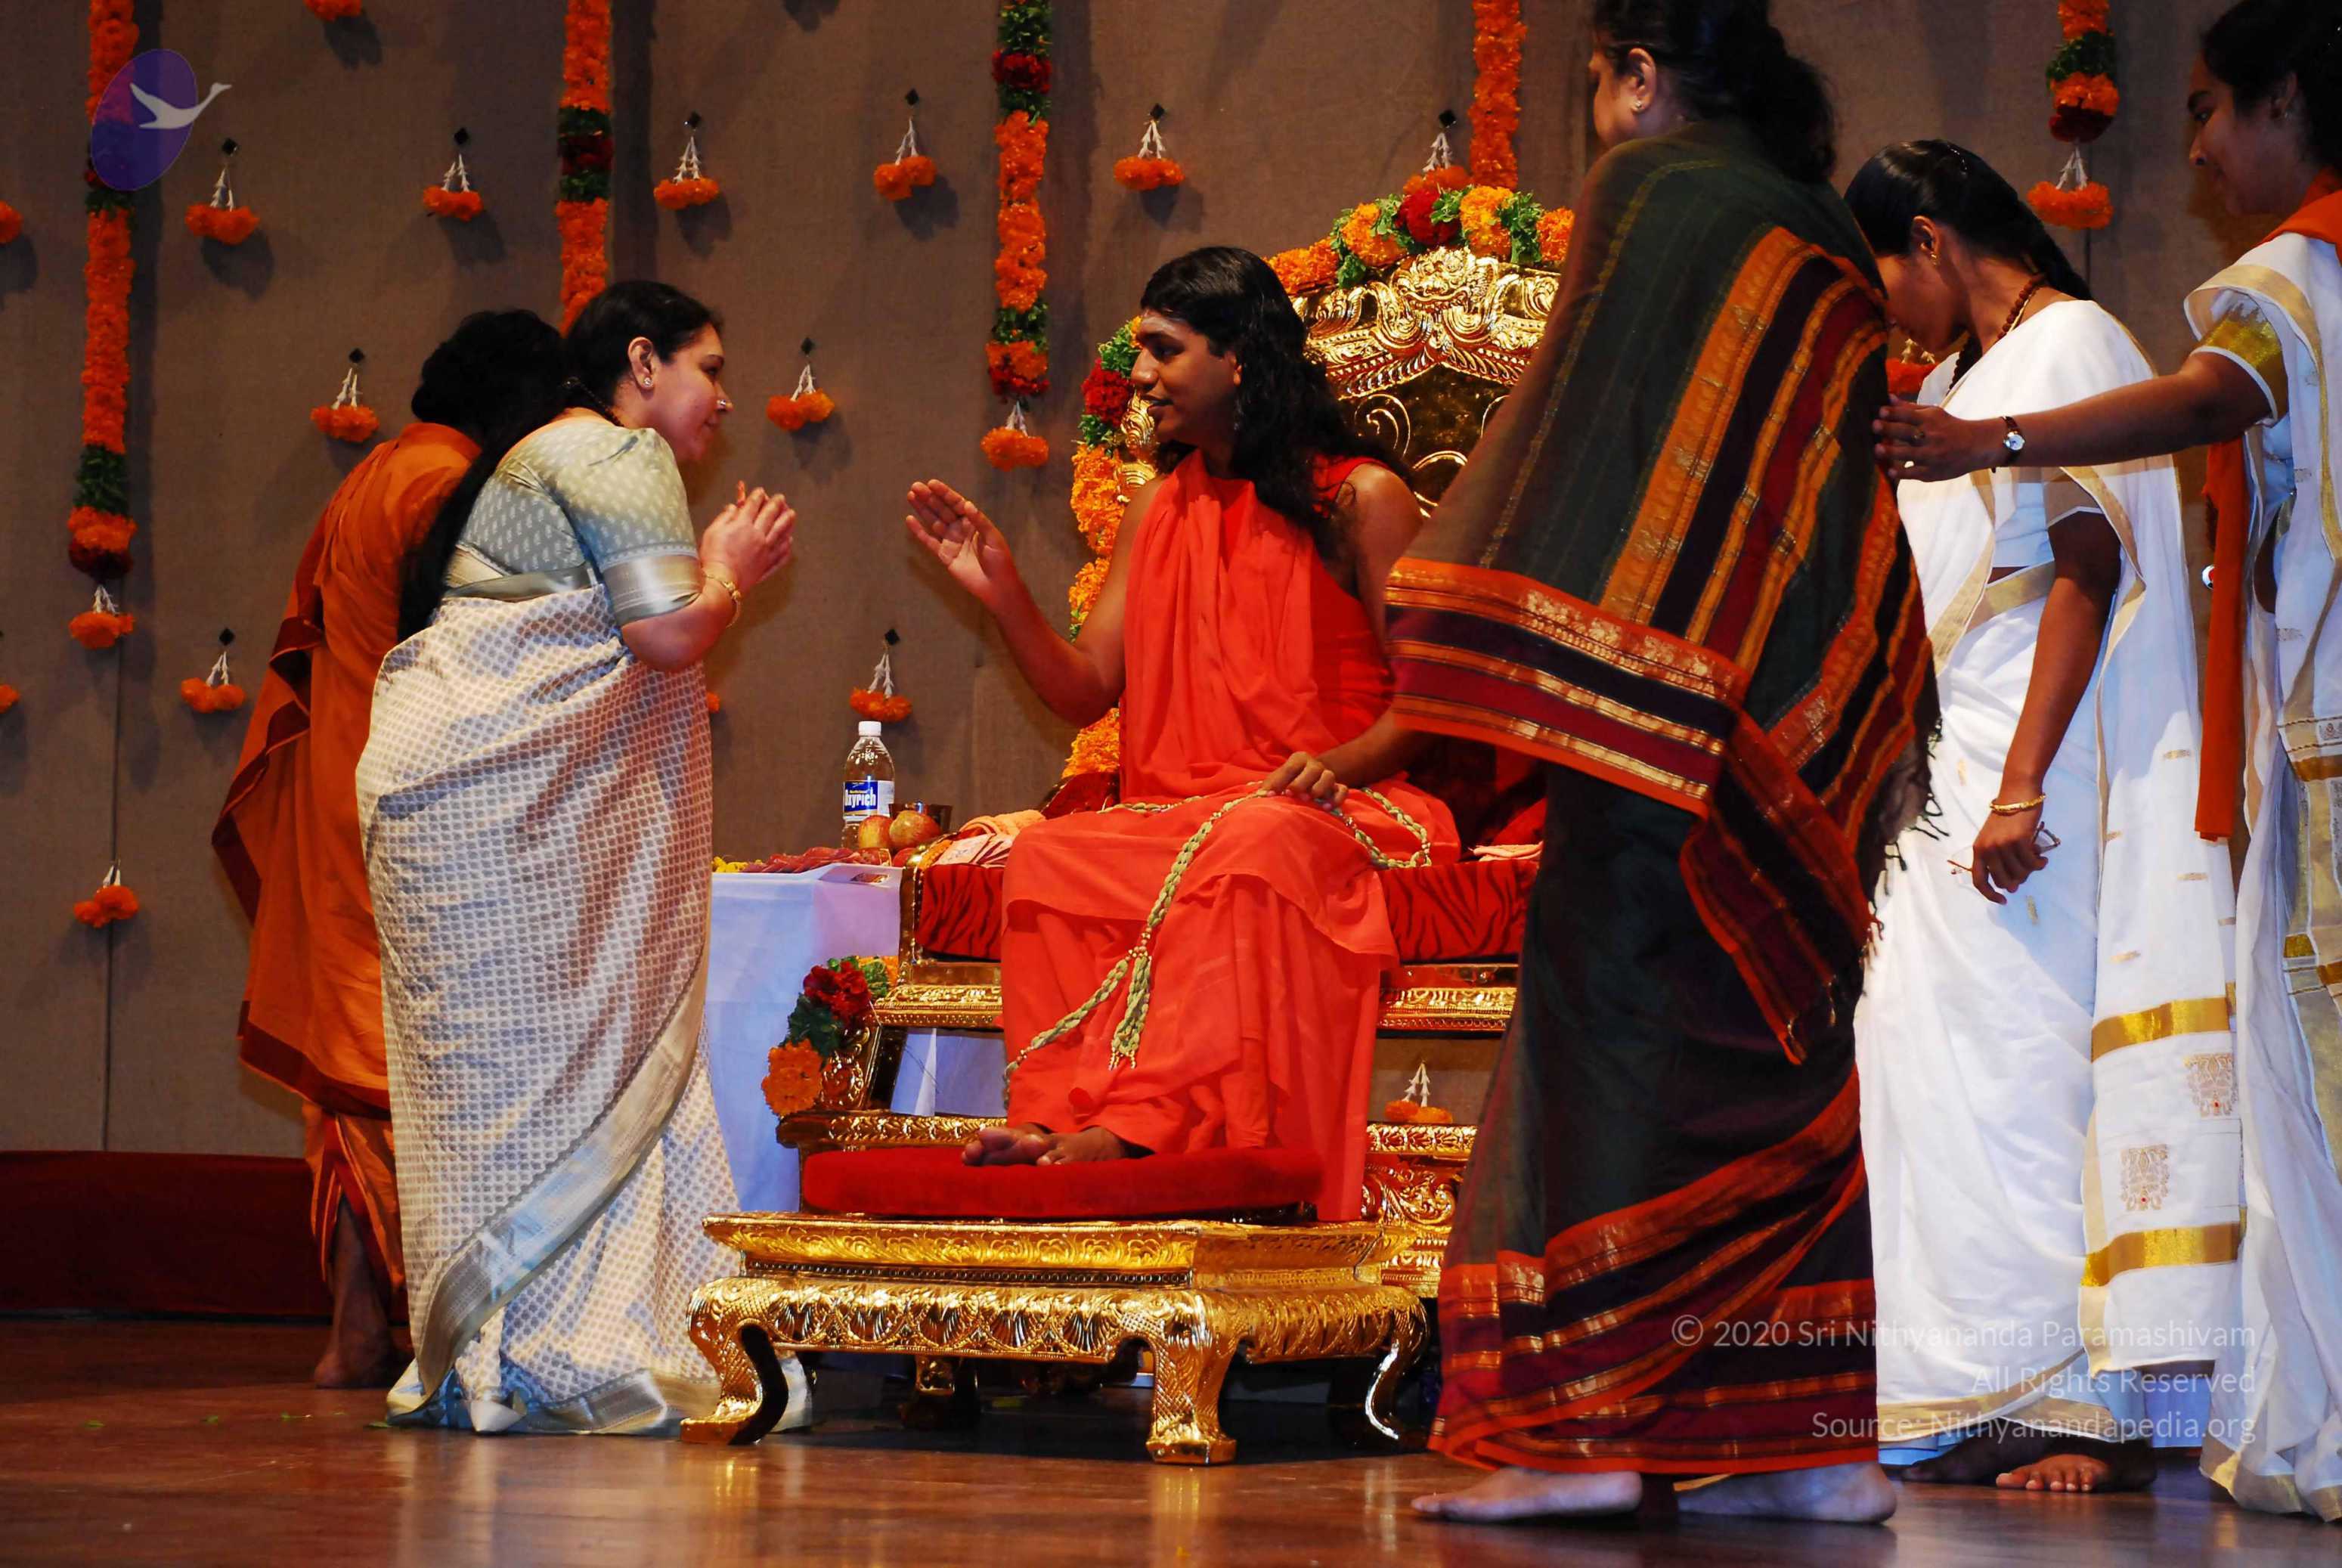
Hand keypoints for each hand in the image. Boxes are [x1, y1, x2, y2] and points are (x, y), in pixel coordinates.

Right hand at [702, 482, 795, 592]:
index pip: (753, 506)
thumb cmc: (712, 556)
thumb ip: (725, 518)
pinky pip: (781, 554)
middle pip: (770, 516)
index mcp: (742, 525)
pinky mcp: (766, 565)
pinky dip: (787, 547)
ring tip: (792, 514)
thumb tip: (733, 507)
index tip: (761, 491)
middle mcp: (757, 536)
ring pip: (780, 533)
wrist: (721, 582)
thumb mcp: (712, 532)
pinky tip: (790, 542)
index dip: (757, 496)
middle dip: (776, 504)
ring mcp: (765, 551)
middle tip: (781, 498)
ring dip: (787, 522)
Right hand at [905, 480, 1019, 608]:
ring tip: (910, 496)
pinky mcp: (944, 556)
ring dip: (922, 509)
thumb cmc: (1000, 560)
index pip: (956, 503)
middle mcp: (960, 529)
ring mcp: (951, 542)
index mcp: (973, 521)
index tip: (931, 483)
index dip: (944, 493)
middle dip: (929, 498)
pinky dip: (919, 532)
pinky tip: (910, 520)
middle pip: (942, 510)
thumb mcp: (993, 538)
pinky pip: (929, 542)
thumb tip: (966, 503)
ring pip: (933, 522)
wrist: (997, 586)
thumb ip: (979, 521)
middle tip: (915, 486)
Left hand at [1263, 751, 1347, 807]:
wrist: (1305, 784)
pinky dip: (1336, 799)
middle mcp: (1315, 765)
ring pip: (1329, 777)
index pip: (1291, 767)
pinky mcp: (1338, 788)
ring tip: (1310, 799)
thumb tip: (1262, 796)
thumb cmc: (1286, 782)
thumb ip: (1269, 786)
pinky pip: (1342, 790)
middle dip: (1302, 782)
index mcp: (1299, 759)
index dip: (1281, 780)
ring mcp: (1328, 776)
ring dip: (1319, 788)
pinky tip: (1326, 808)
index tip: (1272, 793)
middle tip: (1292, 794)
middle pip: (1314, 769)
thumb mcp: (1276, 781)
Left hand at [1874, 402, 2002, 482]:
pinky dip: (1902, 473)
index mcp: (1930, 420)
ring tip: (1877, 449)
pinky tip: (1890, 471)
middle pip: (1908, 432)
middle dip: (1890, 429)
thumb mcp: (1934, 413)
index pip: (1909, 415)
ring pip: (1909, 454)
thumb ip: (1910, 408)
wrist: (1976, 446)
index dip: (1895, 413)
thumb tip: (1887, 398)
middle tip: (1874, 426)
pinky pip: (1915, 473)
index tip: (1881, 411)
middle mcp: (1931, 437)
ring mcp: (1932, 455)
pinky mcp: (1932, 472)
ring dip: (1892, 451)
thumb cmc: (1949, 427)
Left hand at [1965, 802, 2050, 904]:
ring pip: (2020, 873)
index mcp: (1978, 850)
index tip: (2003, 901)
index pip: (1979, 880)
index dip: (1990, 895)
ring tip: (2036, 860)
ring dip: (2030, 870)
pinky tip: (2043, 859)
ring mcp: (2002, 845)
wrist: (2017, 795)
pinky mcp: (2018, 841)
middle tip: (2026, 872)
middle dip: (2018, 880)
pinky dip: (2039, 864)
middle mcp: (1987, 849)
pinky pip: (2031, 864)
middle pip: (2004, 881)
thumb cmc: (2008, 818)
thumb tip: (2012, 886)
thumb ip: (1998, 860)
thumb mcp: (1994, 838)